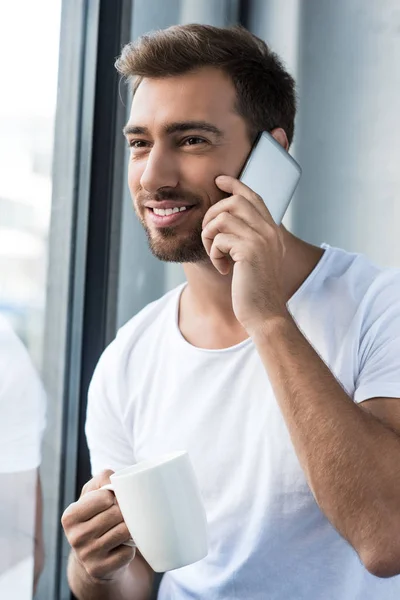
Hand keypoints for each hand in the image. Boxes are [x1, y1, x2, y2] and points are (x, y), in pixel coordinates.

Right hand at [61, 470, 134, 582]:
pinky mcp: (100, 570)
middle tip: (121, 515)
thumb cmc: (96, 516)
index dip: (114, 497)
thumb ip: (104, 478)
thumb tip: (118, 481)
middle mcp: (75, 537)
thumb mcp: (94, 493)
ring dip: (130, 527)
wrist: (93, 555)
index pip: (105, 497)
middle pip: (116, 514)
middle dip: (124, 512)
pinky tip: (121, 546)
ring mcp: (87, 555)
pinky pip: (128, 551)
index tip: (112, 501)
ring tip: (123, 527)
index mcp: (70, 516)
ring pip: (124, 531)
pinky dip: (130, 547)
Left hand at [202, 175, 288, 333]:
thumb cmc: (255, 290)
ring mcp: (261, 239)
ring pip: (222, 217)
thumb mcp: (255, 259)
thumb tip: (226, 220)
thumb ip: (247, 239)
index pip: (253, 196)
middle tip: (209, 237)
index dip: (234, 185)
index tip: (218, 180)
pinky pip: (218, 239)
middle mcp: (269, 231)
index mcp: (271, 231)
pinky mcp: (249, 251)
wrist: (265, 314)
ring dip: (210, 236)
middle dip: (212, 215)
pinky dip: (214, 253)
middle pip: (234, 201)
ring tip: (216, 255)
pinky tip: (223, 269)